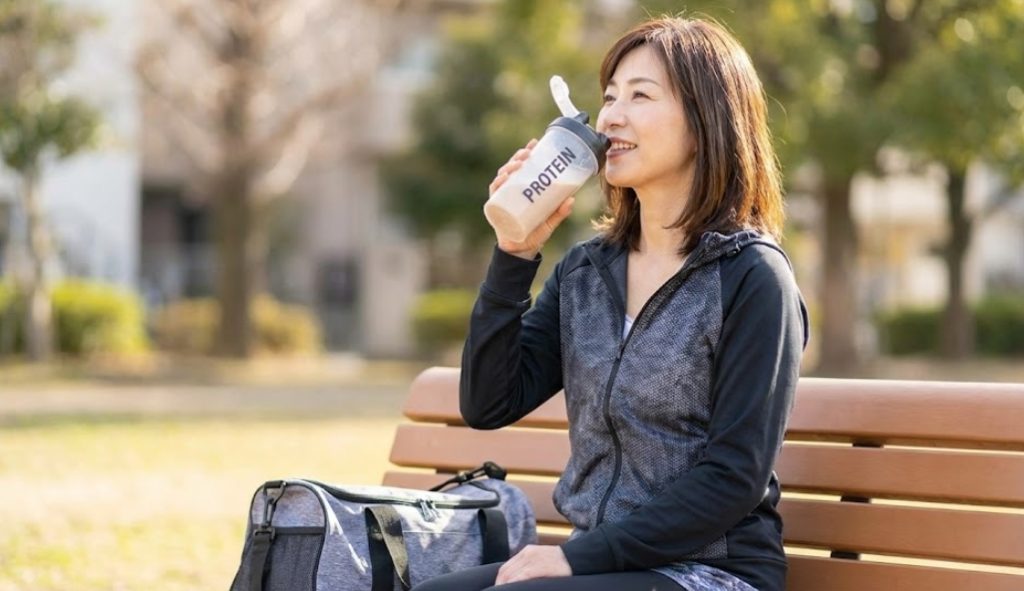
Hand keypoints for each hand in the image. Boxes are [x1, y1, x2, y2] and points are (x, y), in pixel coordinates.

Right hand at [488, 139, 575, 260]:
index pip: (524, 166)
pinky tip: (503, 179)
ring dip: (509, 167)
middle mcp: (511, 190)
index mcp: (523, 188)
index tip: (535, 142)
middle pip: (512, 168)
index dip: (527, 152)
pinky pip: (494, 193)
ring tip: (518, 164)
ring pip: (502, 177)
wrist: (522, 250)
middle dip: (519, 157)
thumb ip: (560, 212)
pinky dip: (497, 184)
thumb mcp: (550, 221)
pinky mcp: (496, 208)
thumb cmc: (535, 233)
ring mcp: (502, 198)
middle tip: (528, 152)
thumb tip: (572, 199)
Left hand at [494, 544, 571, 584]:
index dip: (499, 581)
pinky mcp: (540, 566)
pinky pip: (523, 576)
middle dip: (500, 585)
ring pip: (512, 574)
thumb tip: (516, 581)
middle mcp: (527, 553)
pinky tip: (512, 590)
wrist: (577, 558)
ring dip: (505, 586)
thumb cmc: (560, 564)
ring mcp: (533, 559)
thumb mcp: (541, 560)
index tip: (498, 590)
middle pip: (506, 572)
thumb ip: (528, 567)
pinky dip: (514, 584)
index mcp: (527, 552)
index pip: (505, 568)